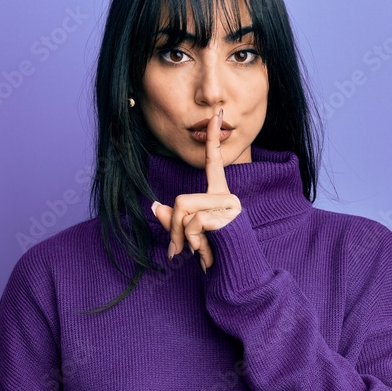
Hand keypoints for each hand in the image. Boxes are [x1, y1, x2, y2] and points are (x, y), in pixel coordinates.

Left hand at [150, 107, 242, 272]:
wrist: (238, 276)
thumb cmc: (217, 255)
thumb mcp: (191, 236)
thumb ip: (174, 221)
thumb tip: (153, 205)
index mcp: (220, 195)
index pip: (214, 162)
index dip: (213, 139)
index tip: (217, 114)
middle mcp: (227, 196)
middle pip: (182, 200)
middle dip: (174, 228)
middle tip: (179, 250)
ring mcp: (229, 205)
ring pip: (185, 211)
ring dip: (183, 237)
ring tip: (199, 252)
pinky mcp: (228, 216)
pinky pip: (193, 223)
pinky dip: (192, 241)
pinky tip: (207, 253)